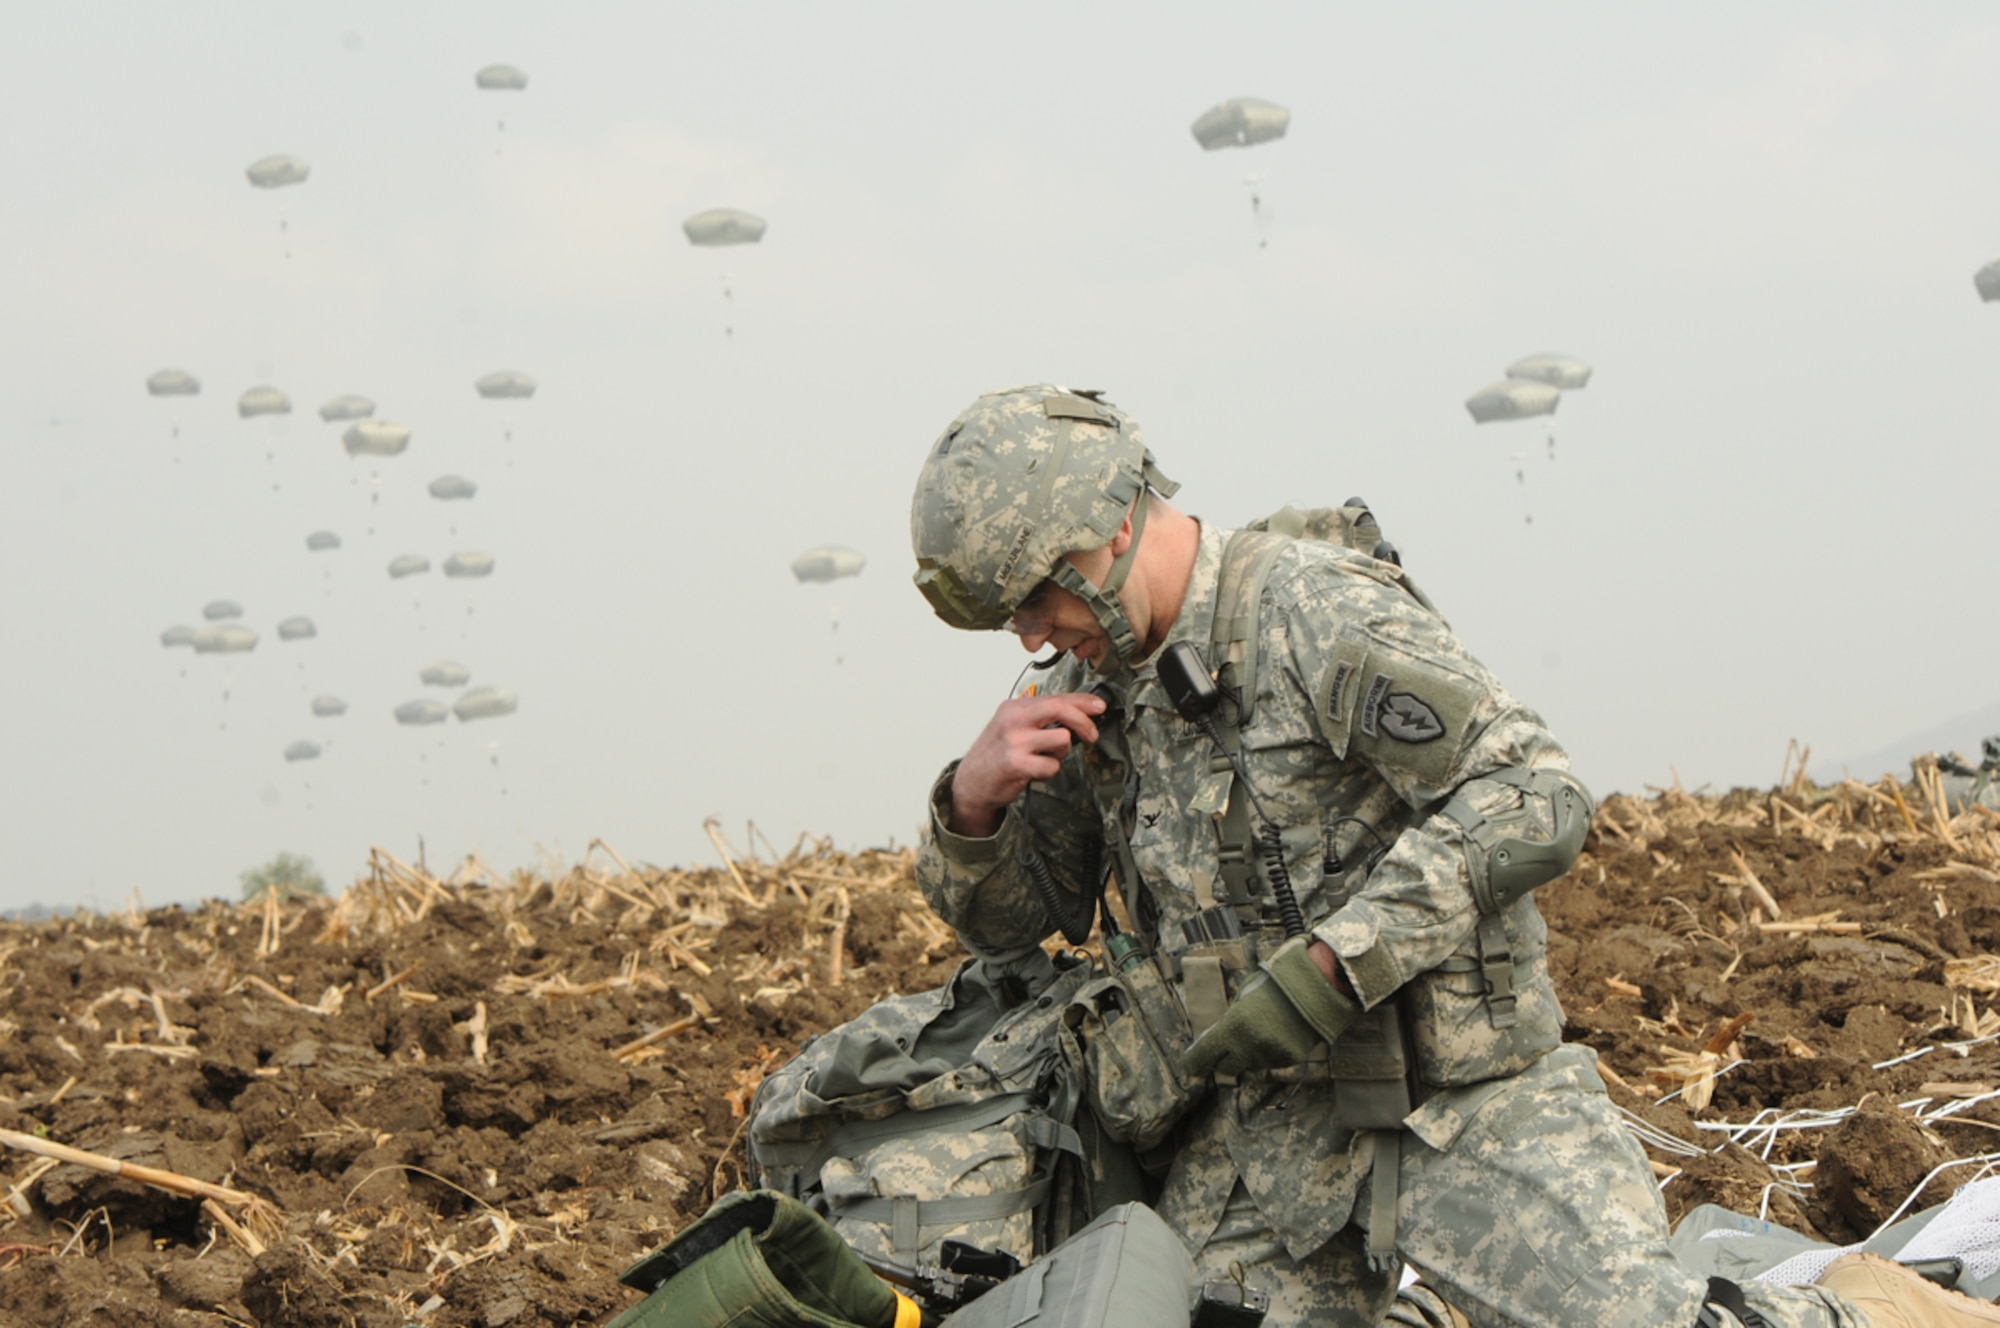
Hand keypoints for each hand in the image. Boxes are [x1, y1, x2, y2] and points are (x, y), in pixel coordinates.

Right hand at [948, 692, 1106, 836]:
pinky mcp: (1017, 764)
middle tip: (1092, 735)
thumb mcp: (1012, 726)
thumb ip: (1040, 717)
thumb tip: (1078, 711)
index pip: (1056, 697)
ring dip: (1061, 753)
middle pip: (1061, 709)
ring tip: (1045, 758)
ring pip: (1062, 740)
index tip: (1099, 707)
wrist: (972, 781)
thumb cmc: (996, 754)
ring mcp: (1015, 742)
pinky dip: (1049, 772)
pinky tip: (1035, 771)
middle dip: (1084, 721)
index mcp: (1014, 707)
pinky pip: (1053, 766)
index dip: (1083, 702)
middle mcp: (1014, 720)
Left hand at [1180, 936, 1358, 1079]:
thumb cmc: (1275, 985)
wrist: (1316, 987)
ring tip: (1258, 1032)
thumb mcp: (1243, 997)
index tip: (1191, 1067)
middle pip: (1227, 1068)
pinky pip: (1270, 1063)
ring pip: (1250, 1066)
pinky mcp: (1289, 1060)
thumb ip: (1229, 1021)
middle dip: (1223, 1060)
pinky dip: (1268, 1055)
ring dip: (1247, 1056)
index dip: (1195, 1063)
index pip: (1205, 1055)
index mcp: (1234, 1027)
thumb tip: (1217, 1038)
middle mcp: (1250, 1046)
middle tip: (1223, 1051)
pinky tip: (1275, 1035)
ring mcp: (1271, 1055)